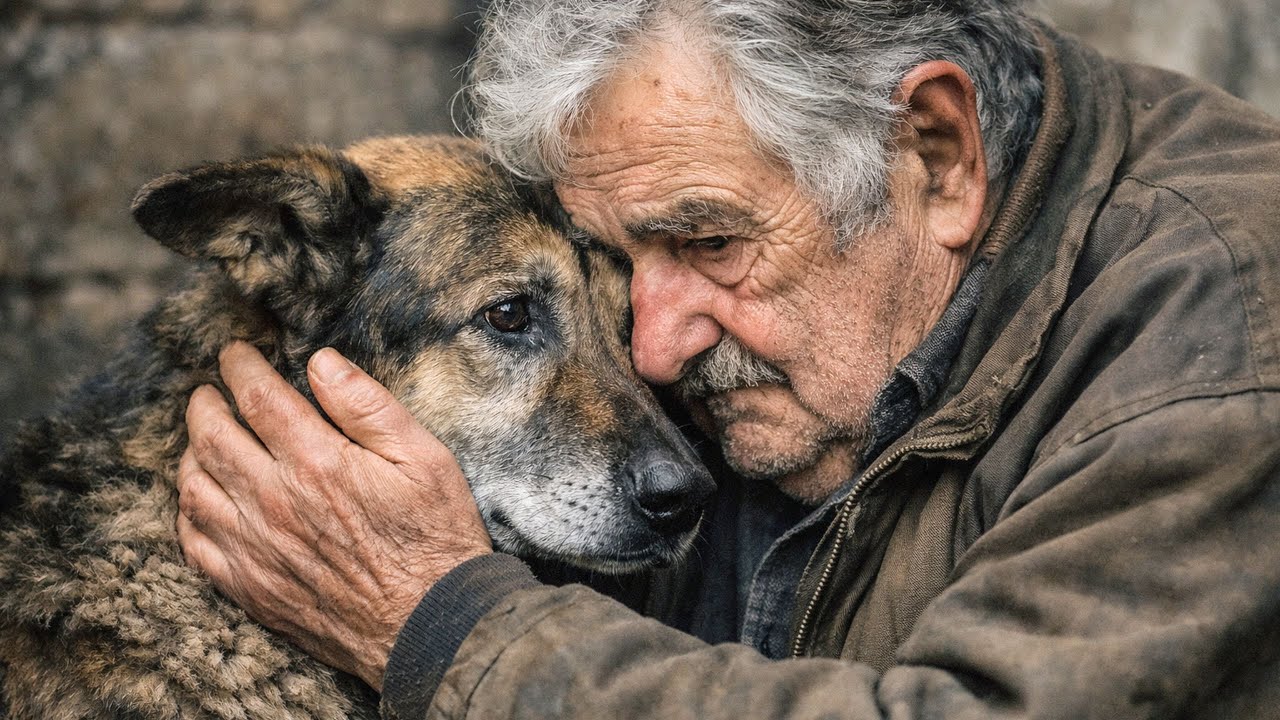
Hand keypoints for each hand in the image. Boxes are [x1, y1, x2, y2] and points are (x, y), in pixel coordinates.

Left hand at [176, 342, 491, 690]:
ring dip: (191, 453)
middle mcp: (274, 502)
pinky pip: (195, 543)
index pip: (257, 397)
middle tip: (208, 391)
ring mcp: (255, 549)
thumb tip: (322, 362)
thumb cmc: (436, 539)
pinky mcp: (251, 588)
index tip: (234, 353)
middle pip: (212, 437)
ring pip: (195, 487)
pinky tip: (203, 499)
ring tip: (202, 438)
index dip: (239, 366)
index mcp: (317, 462)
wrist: (431, 626)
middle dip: (205, 404)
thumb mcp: (424, 458)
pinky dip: (188, 512)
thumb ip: (368, 406)